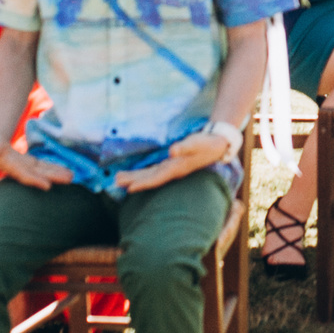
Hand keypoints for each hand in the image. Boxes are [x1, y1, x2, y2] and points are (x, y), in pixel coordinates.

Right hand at [0, 138, 70, 187]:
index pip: (23, 175)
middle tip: (69, 179)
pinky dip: (54, 168)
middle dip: (53, 177)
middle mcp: (20, 170)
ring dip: (57, 173)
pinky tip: (65, 170)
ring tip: (72, 176)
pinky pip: (44, 166)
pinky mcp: (31, 164)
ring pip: (43, 171)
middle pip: (38, 175)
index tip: (47, 186)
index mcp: (10, 167)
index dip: (35, 180)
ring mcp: (27, 168)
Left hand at [117, 130, 232, 191]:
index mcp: (176, 168)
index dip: (143, 183)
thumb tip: (171, 151)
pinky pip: (154, 170)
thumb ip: (184, 147)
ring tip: (119, 179)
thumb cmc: (206, 144)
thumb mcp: (196, 143)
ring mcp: (172, 168)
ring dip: (135, 177)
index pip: (156, 178)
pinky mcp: (172, 163)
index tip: (129, 188)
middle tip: (116, 182)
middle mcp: (172, 171)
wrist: (217, 145)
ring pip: (150, 175)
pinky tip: (135, 174)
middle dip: (133, 180)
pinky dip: (143, 173)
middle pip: (149, 178)